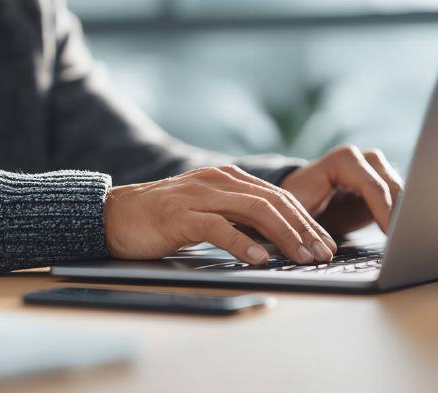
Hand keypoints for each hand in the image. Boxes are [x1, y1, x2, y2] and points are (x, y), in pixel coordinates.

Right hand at [104, 166, 336, 265]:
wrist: (113, 216)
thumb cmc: (160, 220)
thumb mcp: (205, 213)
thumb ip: (235, 219)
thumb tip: (273, 242)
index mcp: (226, 178)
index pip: (277, 196)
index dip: (305, 219)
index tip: (324, 242)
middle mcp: (216, 181)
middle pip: (272, 201)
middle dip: (303, 228)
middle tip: (322, 253)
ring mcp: (198, 195)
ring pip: (253, 210)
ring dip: (283, 235)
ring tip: (302, 256)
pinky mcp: (180, 214)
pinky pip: (218, 226)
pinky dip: (242, 243)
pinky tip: (259, 258)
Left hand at [280, 145, 403, 236]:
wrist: (303, 199)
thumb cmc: (298, 203)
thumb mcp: (297, 211)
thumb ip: (310, 223)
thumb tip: (320, 248)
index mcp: (341, 160)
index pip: (370, 185)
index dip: (383, 210)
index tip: (390, 233)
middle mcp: (363, 160)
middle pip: (391, 186)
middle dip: (399, 213)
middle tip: (403, 240)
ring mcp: (377, 170)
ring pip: (401, 192)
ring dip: (404, 215)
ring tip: (405, 240)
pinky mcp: (384, 184)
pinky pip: (400, 200)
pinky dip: (402, 217)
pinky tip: (401, 235)